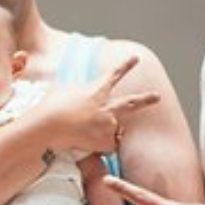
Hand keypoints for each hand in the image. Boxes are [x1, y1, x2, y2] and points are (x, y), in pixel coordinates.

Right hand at [31, 56, 159, 153]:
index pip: (114, 74)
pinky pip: (108, 145)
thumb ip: (78, 92)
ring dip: (105, 132)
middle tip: (157, 96)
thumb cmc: (50, 107)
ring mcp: (109, 124)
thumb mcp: (64, 90)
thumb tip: (80, 94)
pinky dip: (100, 146)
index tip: (135, 58)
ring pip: (115, 129)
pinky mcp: (106, 140)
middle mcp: (107, 106)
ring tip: (86, 132)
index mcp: (96, 90)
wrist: (48, 125)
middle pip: (131, 103)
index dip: (126, 65)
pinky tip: (86, 143)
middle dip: (146, 99)